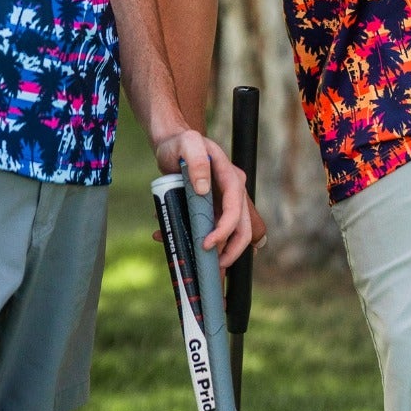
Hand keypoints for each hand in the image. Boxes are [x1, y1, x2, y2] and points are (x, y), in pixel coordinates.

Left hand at [153, 127, 251, 268]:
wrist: (172, 144)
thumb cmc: (181, 142)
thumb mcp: (188, 143)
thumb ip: (196, 160)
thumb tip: (204, 189)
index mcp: (231, 178)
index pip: (235, 211)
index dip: (224, 231)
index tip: (205, 244)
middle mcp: (232, 193)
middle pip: (243, 229)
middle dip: (231, 251)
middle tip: (212, 267)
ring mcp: (222, 203)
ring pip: (230, 235)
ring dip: (217, 252)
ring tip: (196, 263)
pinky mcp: (210, 209)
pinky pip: (210, 231)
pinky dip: (195, 241)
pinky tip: (168, 239)